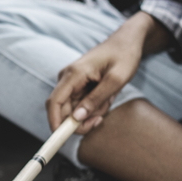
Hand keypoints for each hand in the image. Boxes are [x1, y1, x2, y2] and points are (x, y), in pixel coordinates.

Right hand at [45, 12, 161, 133]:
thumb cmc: (124, 56)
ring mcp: (71, 81)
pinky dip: (93, 106)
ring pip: (73, 109)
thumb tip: (77, 117)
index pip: (54, 102)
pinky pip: (80, 104)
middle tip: (100, 119)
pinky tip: (105, 96)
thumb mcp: (116, 79)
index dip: (54, 122)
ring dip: (90, 112)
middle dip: (80, 120)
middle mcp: (67, 78)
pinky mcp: (76, 85)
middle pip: (63, 110)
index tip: (60, 138)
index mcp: (74, 74)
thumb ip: (96, 99)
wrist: (127, 41)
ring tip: (108, 99)